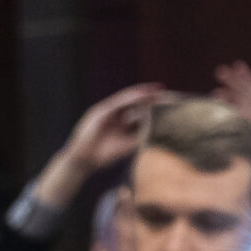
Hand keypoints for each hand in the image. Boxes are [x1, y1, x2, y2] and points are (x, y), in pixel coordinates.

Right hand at [34, 83, 170, 208]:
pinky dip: (129, 99)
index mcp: (120, 121)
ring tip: (153, 91)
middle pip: (133, 100)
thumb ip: (140, 134)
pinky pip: (116, 103)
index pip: (137, 108)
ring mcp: (106, 111)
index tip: (166, 101)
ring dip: (140, 94)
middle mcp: (113, 113)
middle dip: (147, 95)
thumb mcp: (128, 144)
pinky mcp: (99, 112)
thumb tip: (156, 127)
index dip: (151, 104)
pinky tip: (140, 96)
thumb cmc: (104, 155)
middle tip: (162, 90)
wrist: (84, 160)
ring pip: (125, 99)